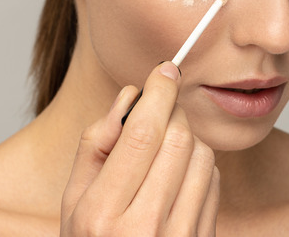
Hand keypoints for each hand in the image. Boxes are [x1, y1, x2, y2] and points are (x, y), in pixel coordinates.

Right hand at [60, 62, 219, 235]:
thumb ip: (95, 146)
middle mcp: (144, 228)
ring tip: (163, 153)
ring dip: (188, 139)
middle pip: (178, 138)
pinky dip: (200, 166)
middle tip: (160, 110)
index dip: (159, 92)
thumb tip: (128, 97)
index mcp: (101, 214)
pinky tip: (176, 179)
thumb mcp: (73, 202)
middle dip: (172, 112)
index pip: (142, 133)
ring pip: (203, 155)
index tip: (166, 69)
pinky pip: (215, 180)